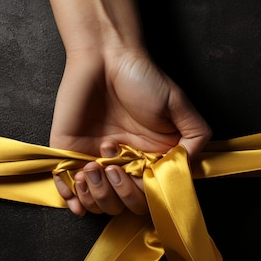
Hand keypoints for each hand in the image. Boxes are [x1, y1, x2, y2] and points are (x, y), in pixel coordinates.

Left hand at [50, 48, 210, 215]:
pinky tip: (76, 186)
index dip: (141, 193)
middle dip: (116, 194)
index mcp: (149, 159)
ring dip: (94, 195)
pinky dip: (71, 197)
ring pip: (96, 203)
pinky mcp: (69, 153)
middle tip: (111, 167)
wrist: (106, 55)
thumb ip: (193, 139)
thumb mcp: (179, 106)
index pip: (147, 196)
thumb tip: (186, 170)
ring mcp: (94, 161)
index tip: (138, 171)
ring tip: (92, 166)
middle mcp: (123, 165)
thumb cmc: (142, 78)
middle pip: (121, 205)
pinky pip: (67, 188)